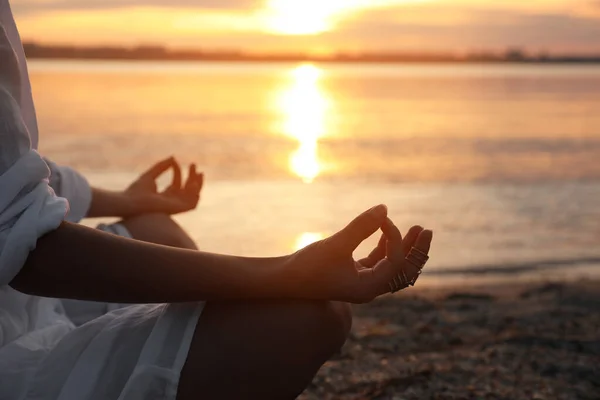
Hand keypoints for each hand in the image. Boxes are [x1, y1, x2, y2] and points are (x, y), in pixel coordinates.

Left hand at [124, 156, 203, 214]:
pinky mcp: (178, 210)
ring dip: (197, 184)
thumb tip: (173, 157)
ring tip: (198, 173)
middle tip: (193, 164)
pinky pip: (192, 204)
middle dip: (192, 177)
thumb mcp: (150, 175)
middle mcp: (172, 202)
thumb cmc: (136, 191)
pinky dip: (195, 194)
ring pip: (192, 196)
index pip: (176, 182)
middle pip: (187, 189)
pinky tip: (193, 183)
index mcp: (165, 195)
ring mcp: (175, 206)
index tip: (174, 161)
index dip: (177, 171)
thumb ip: (161, 167)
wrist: (131, 202)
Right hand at [284, 205, 432, 303]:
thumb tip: (385, 207)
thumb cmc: (307, 266)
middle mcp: (369, 288)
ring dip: (405, 248)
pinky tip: (387, 231)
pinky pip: (378, 262)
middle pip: (404, 272)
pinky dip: (386, 248)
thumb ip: (360, 227)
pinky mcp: (353, 274)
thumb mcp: (336, 245)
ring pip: (393, 267)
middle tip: (427, 230)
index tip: (382, 219)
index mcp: (368, 288)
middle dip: (417, 251)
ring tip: (418, 229)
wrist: (283, 280)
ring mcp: (362, 282)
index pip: (395, 262)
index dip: (394, 238)